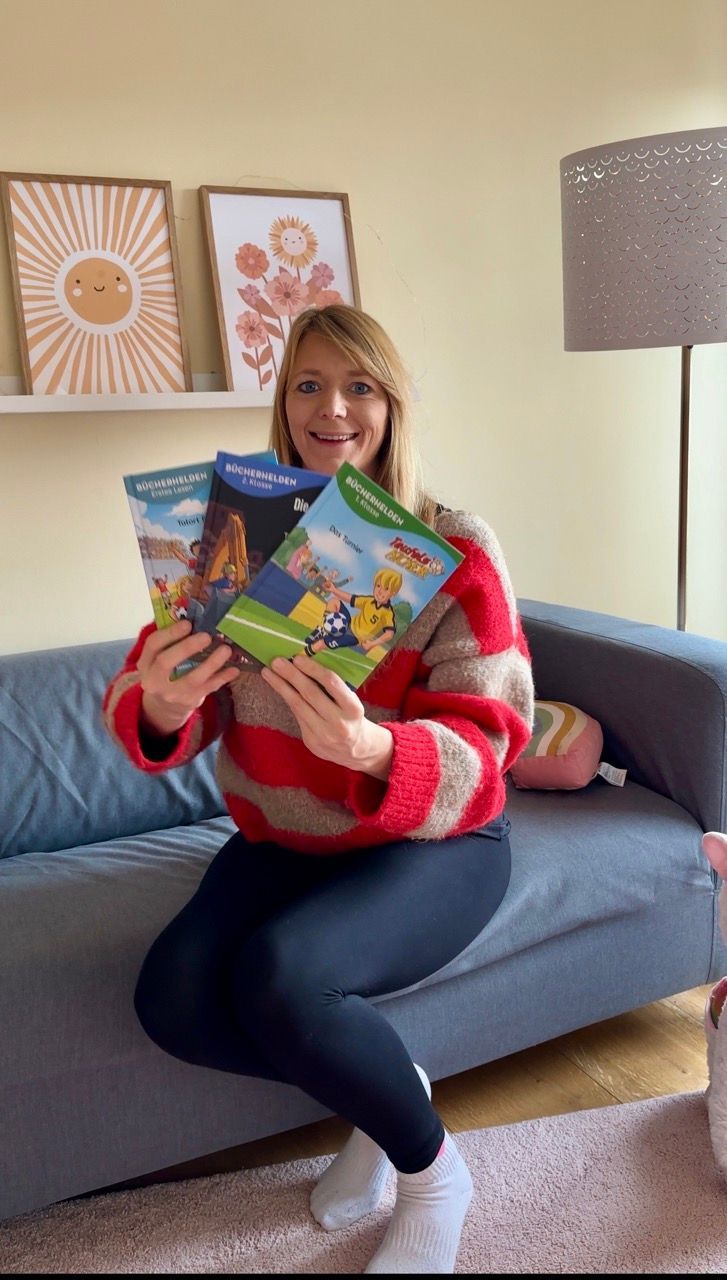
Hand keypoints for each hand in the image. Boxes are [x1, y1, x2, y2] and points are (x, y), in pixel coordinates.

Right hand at [137, 619, 238, 736]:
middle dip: (187, 647)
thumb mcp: (159, 658)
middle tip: (206, 636)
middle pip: (166, 663)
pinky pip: (208, 689)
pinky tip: (234, 668)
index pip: (152, 645)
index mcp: (146, 663)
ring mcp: (172, 693)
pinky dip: (222, 678)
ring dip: (211, 663)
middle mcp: (154, 680)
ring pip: (192, 678)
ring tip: (226, 649)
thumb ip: (170, 640)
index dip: (169, 633)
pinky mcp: (189, 701)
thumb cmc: (165, 672)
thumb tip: (191, 613)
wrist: (164, 706)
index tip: (188, 623)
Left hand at [261, 652, 392, 778]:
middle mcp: (339, 723)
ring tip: (268, 672)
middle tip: (276, 661)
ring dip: (281, 686)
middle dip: (291, 675)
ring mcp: (323, 734)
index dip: (313, 669)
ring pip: (298, 705)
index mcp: (353, 709)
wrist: (354, 749)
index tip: (298, 658)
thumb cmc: (351, 717)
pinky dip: (286, 699)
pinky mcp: (310, 741)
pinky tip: (278, 688)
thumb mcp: (351, 702)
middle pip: (310, 693)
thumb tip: (305, 664)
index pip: (332, 683)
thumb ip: (334, 688)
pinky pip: (296, 715)